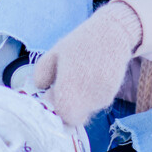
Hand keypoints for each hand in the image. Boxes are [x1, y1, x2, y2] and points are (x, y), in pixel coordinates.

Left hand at [35, 2, 142, 126]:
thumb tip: (40, 88)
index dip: (55, 109)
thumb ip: (41, 73)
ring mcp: (101, 97)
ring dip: (80, 101)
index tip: (53, 95)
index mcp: (69, 88)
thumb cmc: (80, 42)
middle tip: (64, 90)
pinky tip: (91, 77)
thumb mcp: (54, 53)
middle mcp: (86, 98)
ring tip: (80, 78)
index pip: (61, 115)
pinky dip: (92, 96)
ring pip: (86, 111)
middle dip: (67, 109)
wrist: (112, 33)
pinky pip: (97, 103)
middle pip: (74, 118)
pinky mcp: (112, 94)